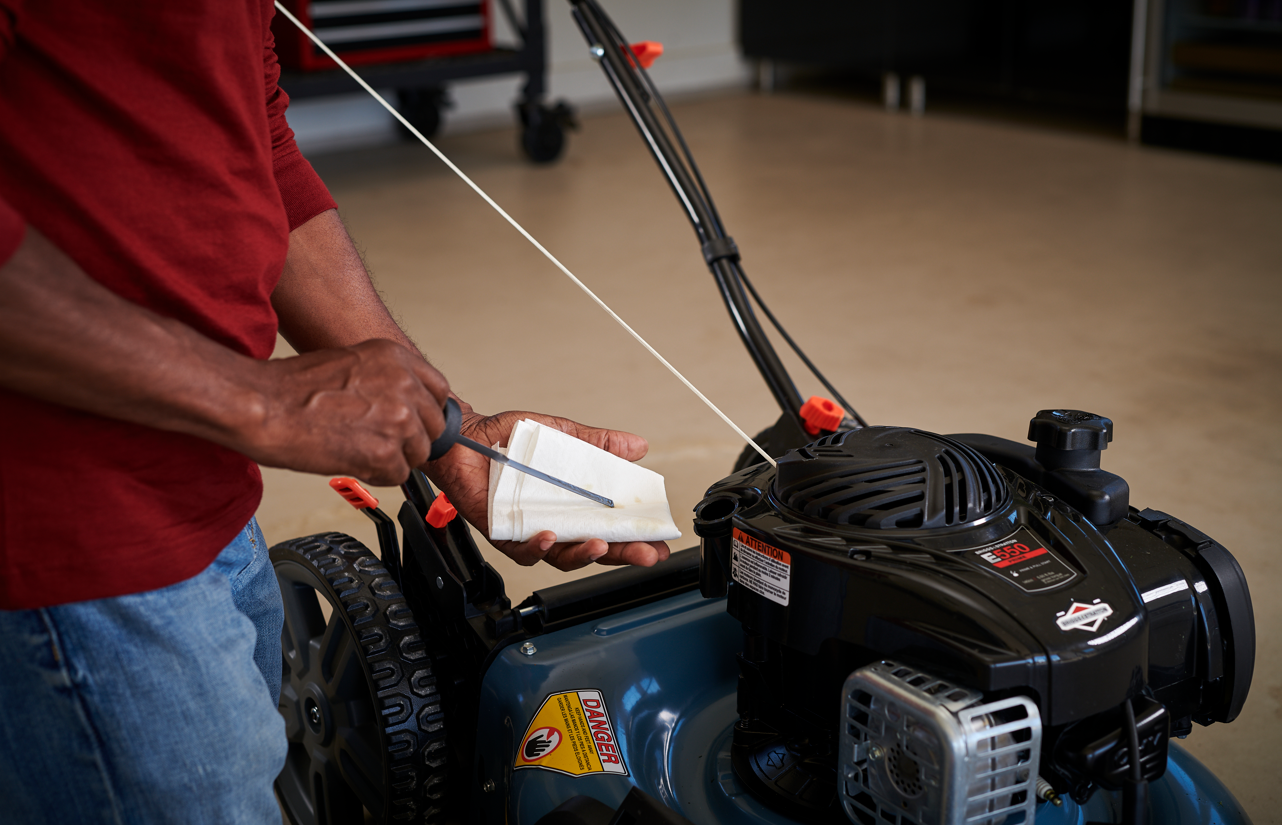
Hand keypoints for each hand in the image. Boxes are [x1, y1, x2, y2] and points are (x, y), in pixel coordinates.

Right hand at [239, 339, 449, 485]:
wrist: (263, 407)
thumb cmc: (293, 387)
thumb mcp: (353, 362)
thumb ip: (387, 379)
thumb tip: (405, 401)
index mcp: (397, 358)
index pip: (439, 391)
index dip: (424, 411)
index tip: (413, 421)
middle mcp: (405, 386)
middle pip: (433, 426)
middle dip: (410, 438)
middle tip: (378, 440)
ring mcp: (399, 420)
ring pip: (418, 454)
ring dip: (393, 457)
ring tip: (357, 447)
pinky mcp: (385, 454)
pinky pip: (399, 476)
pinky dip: (377, 475)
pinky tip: (351, 459)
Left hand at [426, 401, 671, 570]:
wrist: (467, 436)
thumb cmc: (509, 439)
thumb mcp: (564, 436)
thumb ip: (599, 444)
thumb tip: (638, 446)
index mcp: (571, 504)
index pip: (609, 527)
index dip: (635, 537)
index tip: (660, 541)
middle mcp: (553, 521)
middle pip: (593, 547)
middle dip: (623, 554)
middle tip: (647, 554)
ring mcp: (528, 530)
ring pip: (560, 555)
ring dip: (582, 554)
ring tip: (601, 545)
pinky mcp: (501, 532)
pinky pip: (521, 548)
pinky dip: (537, 545)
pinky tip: (550, 536)